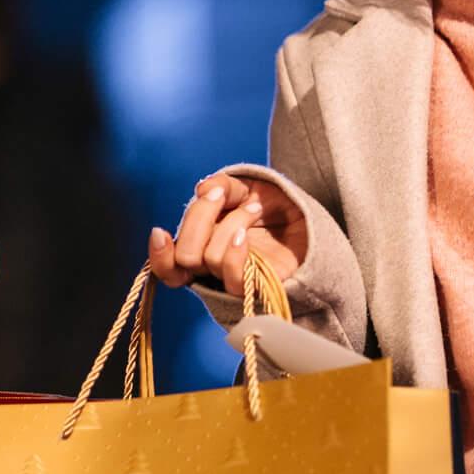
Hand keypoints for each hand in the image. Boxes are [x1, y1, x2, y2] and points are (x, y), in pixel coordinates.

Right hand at [148, 171, 305, 298]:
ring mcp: (236, 278)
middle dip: (198, 218)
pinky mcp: (258, 287)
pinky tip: (245, 235)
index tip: (160, 231)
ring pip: (209, 257)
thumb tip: (202, 188)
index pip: (169, 266)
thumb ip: (224, 187)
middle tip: (221, 196)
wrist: (315, 225)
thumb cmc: (280, 209)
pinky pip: (232, 278)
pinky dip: (233, 251)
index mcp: (204, 247)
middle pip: (184, 256)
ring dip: (230, 223)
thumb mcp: (249, 187)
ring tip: (254, 209)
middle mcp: (215, 268)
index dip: (158, 255)